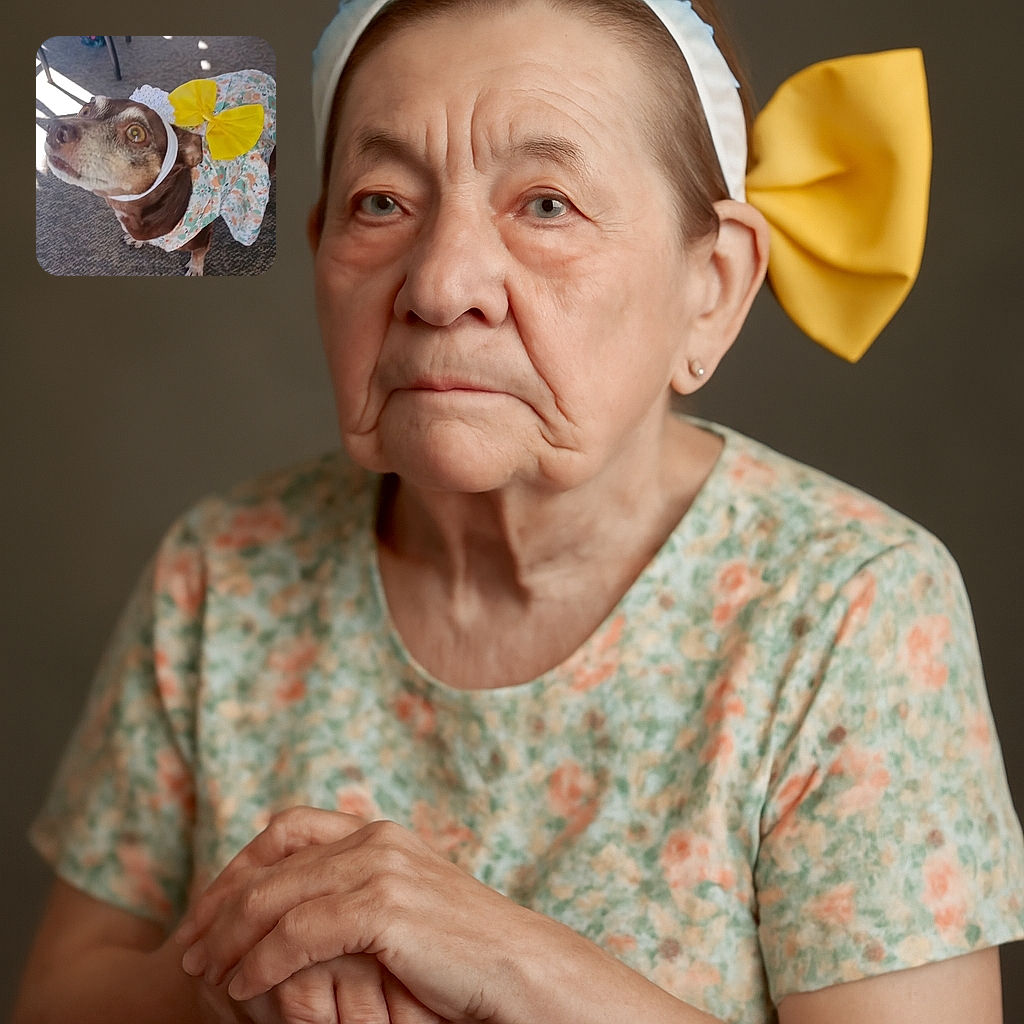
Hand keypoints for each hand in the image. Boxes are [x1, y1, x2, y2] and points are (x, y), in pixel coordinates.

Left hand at [175, 807, 551, 1022]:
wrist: (521, 969)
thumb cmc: (464, 951)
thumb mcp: (406, 906)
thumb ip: (360, 892)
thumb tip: (301, 911)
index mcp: (378, 832)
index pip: (285, 829)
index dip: (238, 865)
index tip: (208, 909)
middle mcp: (374, 839)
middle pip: (268, 861)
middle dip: (218, 904)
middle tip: (187, 945)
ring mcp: (379, 870)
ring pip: (273, 897)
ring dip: (228, 937)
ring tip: (202, 972)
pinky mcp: (383, 909)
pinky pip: (297, 934)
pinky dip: (260, 961)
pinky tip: (242, 986)